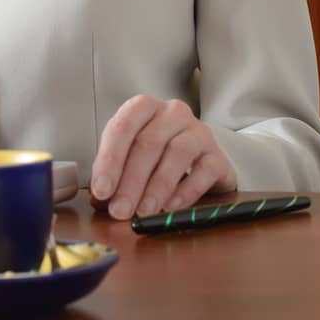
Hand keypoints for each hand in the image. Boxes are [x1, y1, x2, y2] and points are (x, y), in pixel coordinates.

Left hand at [88, 96, 236, 219]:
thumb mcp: (130, 158)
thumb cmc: (157, 157)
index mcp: (144, 108)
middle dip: (131, 181)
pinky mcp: (218, 155)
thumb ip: (114, 173)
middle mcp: (172, 113)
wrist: (200, 163)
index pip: (123, 127)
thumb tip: (101, 198)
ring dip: (157, 186)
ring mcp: (198, 131)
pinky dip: (186, 191)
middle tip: (120, 210)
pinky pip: (204, 170)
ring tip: (144, 211)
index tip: (101, 191)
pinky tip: (171, 207)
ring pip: (177, 152)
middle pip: (148, 142)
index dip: (110, 160)